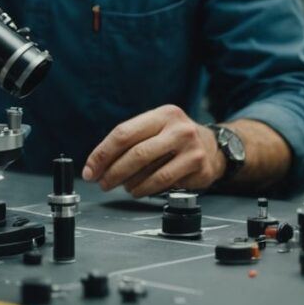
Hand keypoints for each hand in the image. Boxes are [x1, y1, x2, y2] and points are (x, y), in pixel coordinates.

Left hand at [82, 105, 224, 196]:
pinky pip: (163, 183)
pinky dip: (144, 190)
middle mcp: (178, 128)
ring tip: (122, 186)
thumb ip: (131, 140)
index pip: (124, 132)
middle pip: (135, 153)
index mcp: (163, 114)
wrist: (214, 147)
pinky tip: (138, 190)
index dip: (102, 153)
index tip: (90, 169)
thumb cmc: (175, 139)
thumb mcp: (157, 128)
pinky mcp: (197, 167)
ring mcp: (190, 148)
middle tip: (102, 183)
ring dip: (128, 184)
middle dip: (112, 172)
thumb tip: (97, 164)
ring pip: (149, 172)